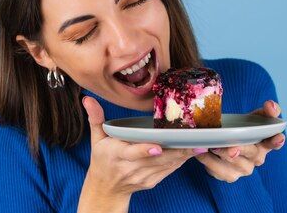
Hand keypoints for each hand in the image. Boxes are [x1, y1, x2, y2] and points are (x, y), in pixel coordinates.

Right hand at [78, 97, 196, 212]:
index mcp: (117, 155)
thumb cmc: (102, 159)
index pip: (133, 153)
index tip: (158, 146)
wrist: (106, 188)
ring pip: (167, 165)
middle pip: (156, 159)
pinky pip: (169, 170)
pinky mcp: (152, 181)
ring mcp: (143, 177)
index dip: (145, 151)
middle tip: (194, 139)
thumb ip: (95, 118)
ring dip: (183, 154)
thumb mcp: (97, 139)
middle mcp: (131, 168)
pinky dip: (181, 161)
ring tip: (199, 143)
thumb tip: (88, 99)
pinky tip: (192, 151)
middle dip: (176, 150)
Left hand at [194, 100, 285, 182]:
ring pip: (235, 163)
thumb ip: (263, 110)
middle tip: (233, 148)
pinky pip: (219, 170)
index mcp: (265, 143)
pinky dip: (209, 161)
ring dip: (223, 154)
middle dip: (243, 149)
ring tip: (212, 146)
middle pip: (252, 153)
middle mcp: (257, 157)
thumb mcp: (252, 118)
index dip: (277, 140)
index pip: (274, 142)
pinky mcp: (229, 175)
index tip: (278, 136)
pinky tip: (201, 152)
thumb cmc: (240, 129)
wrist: (222, 145)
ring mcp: (244, 168)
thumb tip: (271, 104)